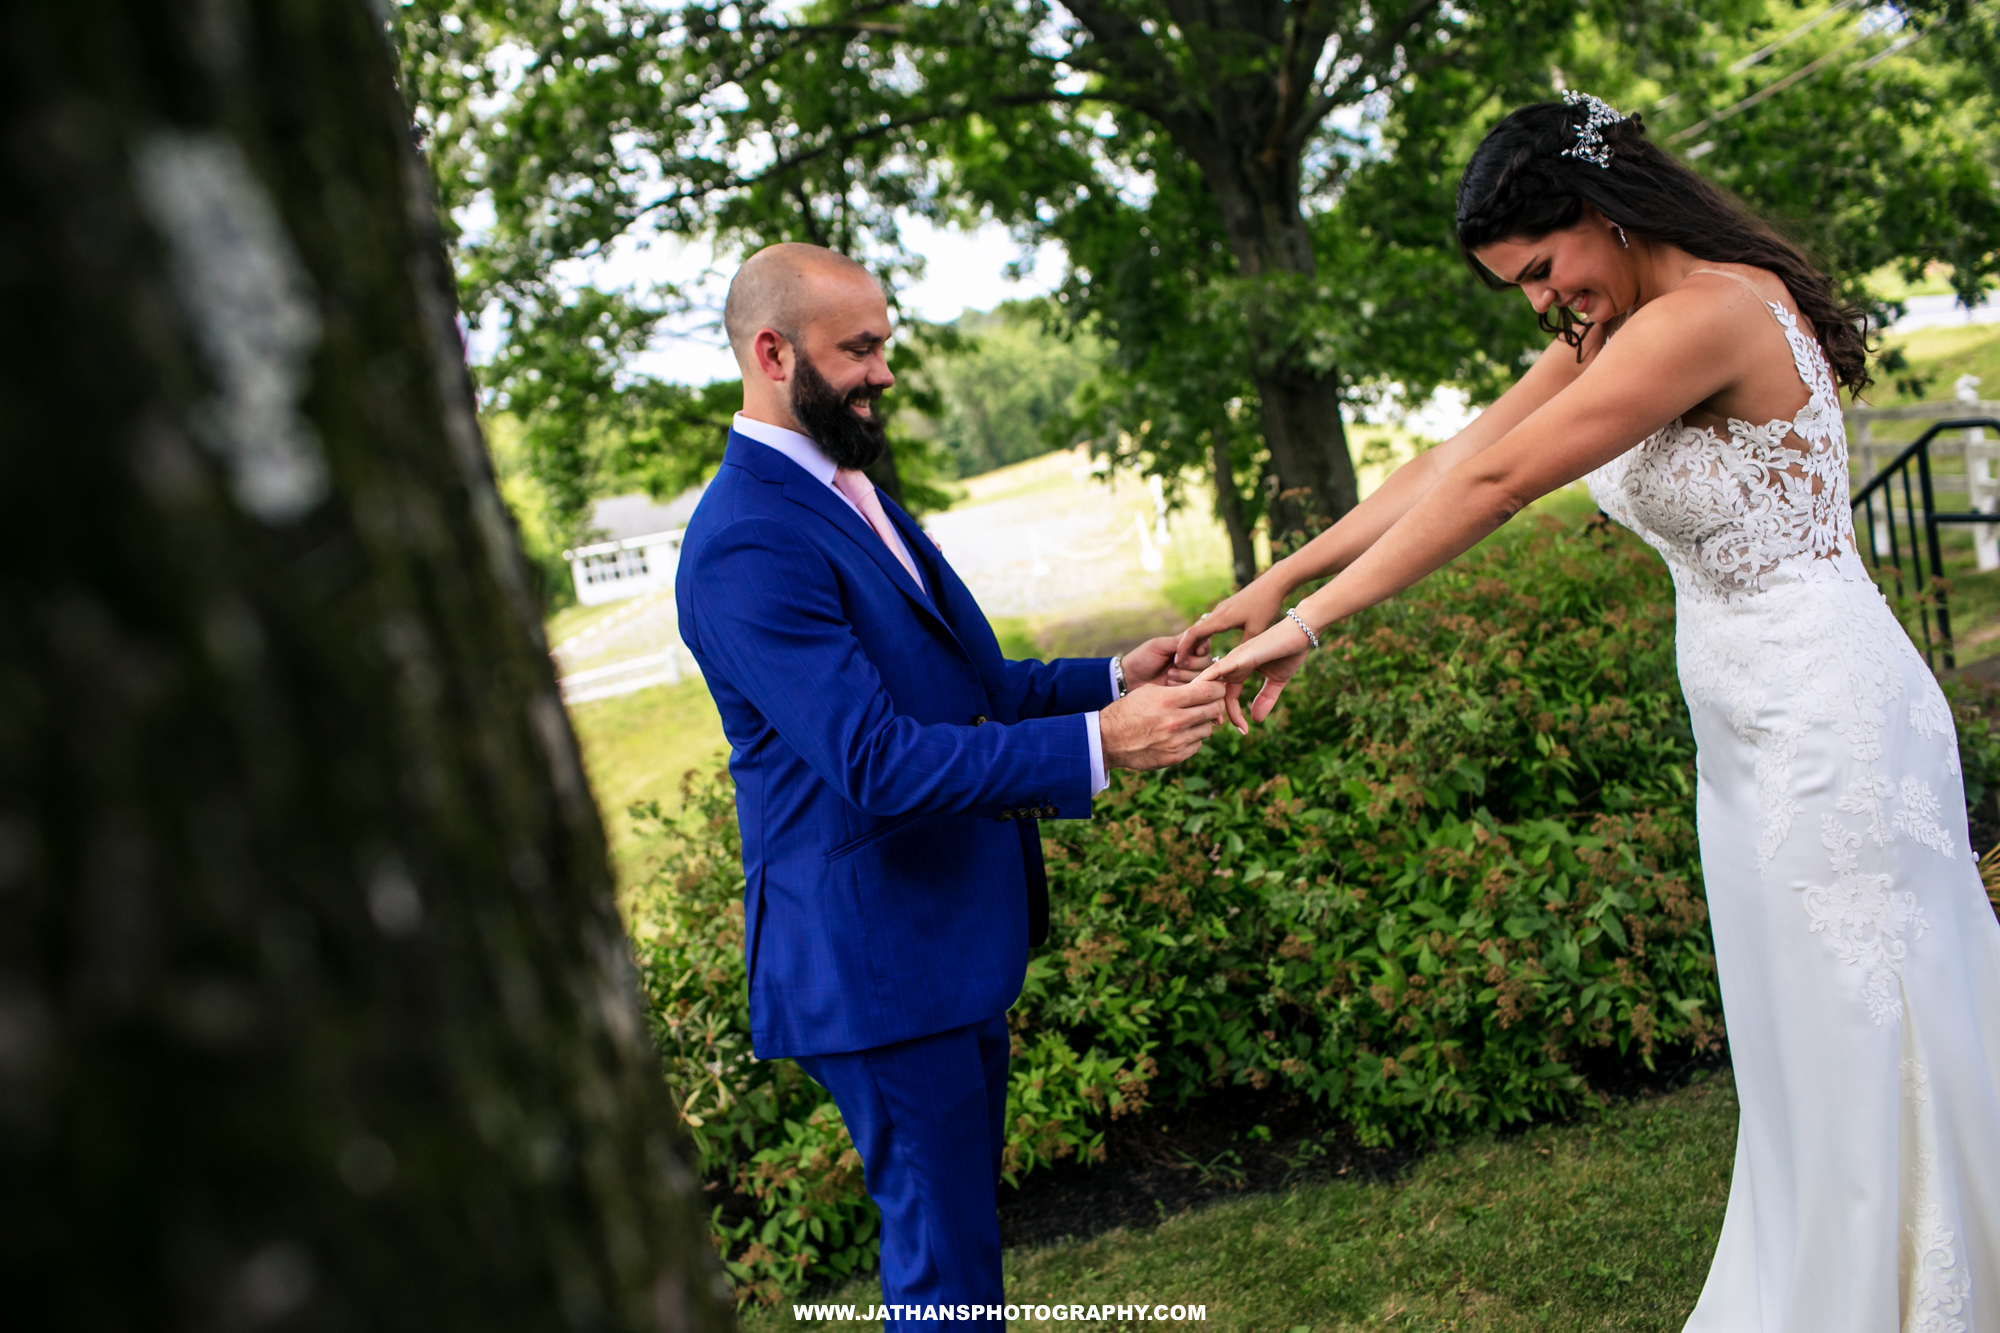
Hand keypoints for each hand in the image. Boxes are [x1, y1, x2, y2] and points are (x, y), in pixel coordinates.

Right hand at [1100, 680, 1228, 769]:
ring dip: (1202, 723)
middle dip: (1214, 704)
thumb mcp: (1149, 691)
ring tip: (1189, 720)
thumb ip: (1177, 690)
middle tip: (1208, 703)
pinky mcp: (1175, 756)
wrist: (1109, 739)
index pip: (1208, 692)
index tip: (1216, 688)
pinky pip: (1197, 745)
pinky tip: (1180, 734)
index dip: (1217, 688)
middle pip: (1213, 710)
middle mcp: (1175, 721)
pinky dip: (1193, 738)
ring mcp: (1176, 741)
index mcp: (1168, 700)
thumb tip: (1203, 688)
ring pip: (1207, 729)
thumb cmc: (1129, 711)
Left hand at [1121, 634, 1209, 688]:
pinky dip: (1184, 688)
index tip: (1192, 652)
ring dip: (1186, 676)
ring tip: (1169, 676)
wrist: (1129, 680)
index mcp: (1186, 647)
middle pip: (1207, 663)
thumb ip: (1180, 642)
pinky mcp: (1186, 692)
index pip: (1205, 645)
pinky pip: (1195, 691)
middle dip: (1191, 664)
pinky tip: (1170, 686)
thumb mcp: (1159, 646)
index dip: (1201, 649)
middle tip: (1174, 665)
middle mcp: (1191, 662)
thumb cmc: (1142, 659)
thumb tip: (1199, 639)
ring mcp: (1190, 678)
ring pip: (1203, 677)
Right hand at [1174, 575, 1288, 670]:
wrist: (1273, 583)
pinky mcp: (1226, 608)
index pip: (1194, 633)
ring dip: (1194, 642)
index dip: (1184, 648)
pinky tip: (1205, 646)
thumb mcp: (1257, 630)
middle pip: (1193, 630)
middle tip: (1181, 664)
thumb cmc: (1266, 605)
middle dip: (1185, 647)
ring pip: (1200, 627)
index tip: (1179, 661)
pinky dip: (1203, 636)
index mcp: (1221, 618)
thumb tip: (1235, 667)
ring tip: (1191, 658)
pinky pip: (1209, 623)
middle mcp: (1217, 612)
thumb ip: (1243, 648)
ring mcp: (1221, 609)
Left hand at [1194, 618, 1313, 732]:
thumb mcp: (1277, 681)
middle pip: (1213, 691)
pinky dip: (1209, 683)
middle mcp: (1232, 664)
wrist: (1302, 630)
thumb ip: (1266, 698)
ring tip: (1214, 721)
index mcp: (1239, 669)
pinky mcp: (1240, 656)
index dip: (1232, 715)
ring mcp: (1234, 659)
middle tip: (1215, 728)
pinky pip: (1218, 670)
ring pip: (1209, 681)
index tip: (1243, 731)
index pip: (1228, 696)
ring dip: (1207, 701)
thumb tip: (1256, 719)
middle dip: (1210, 710)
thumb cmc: (1290, 651)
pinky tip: (1207, 698)